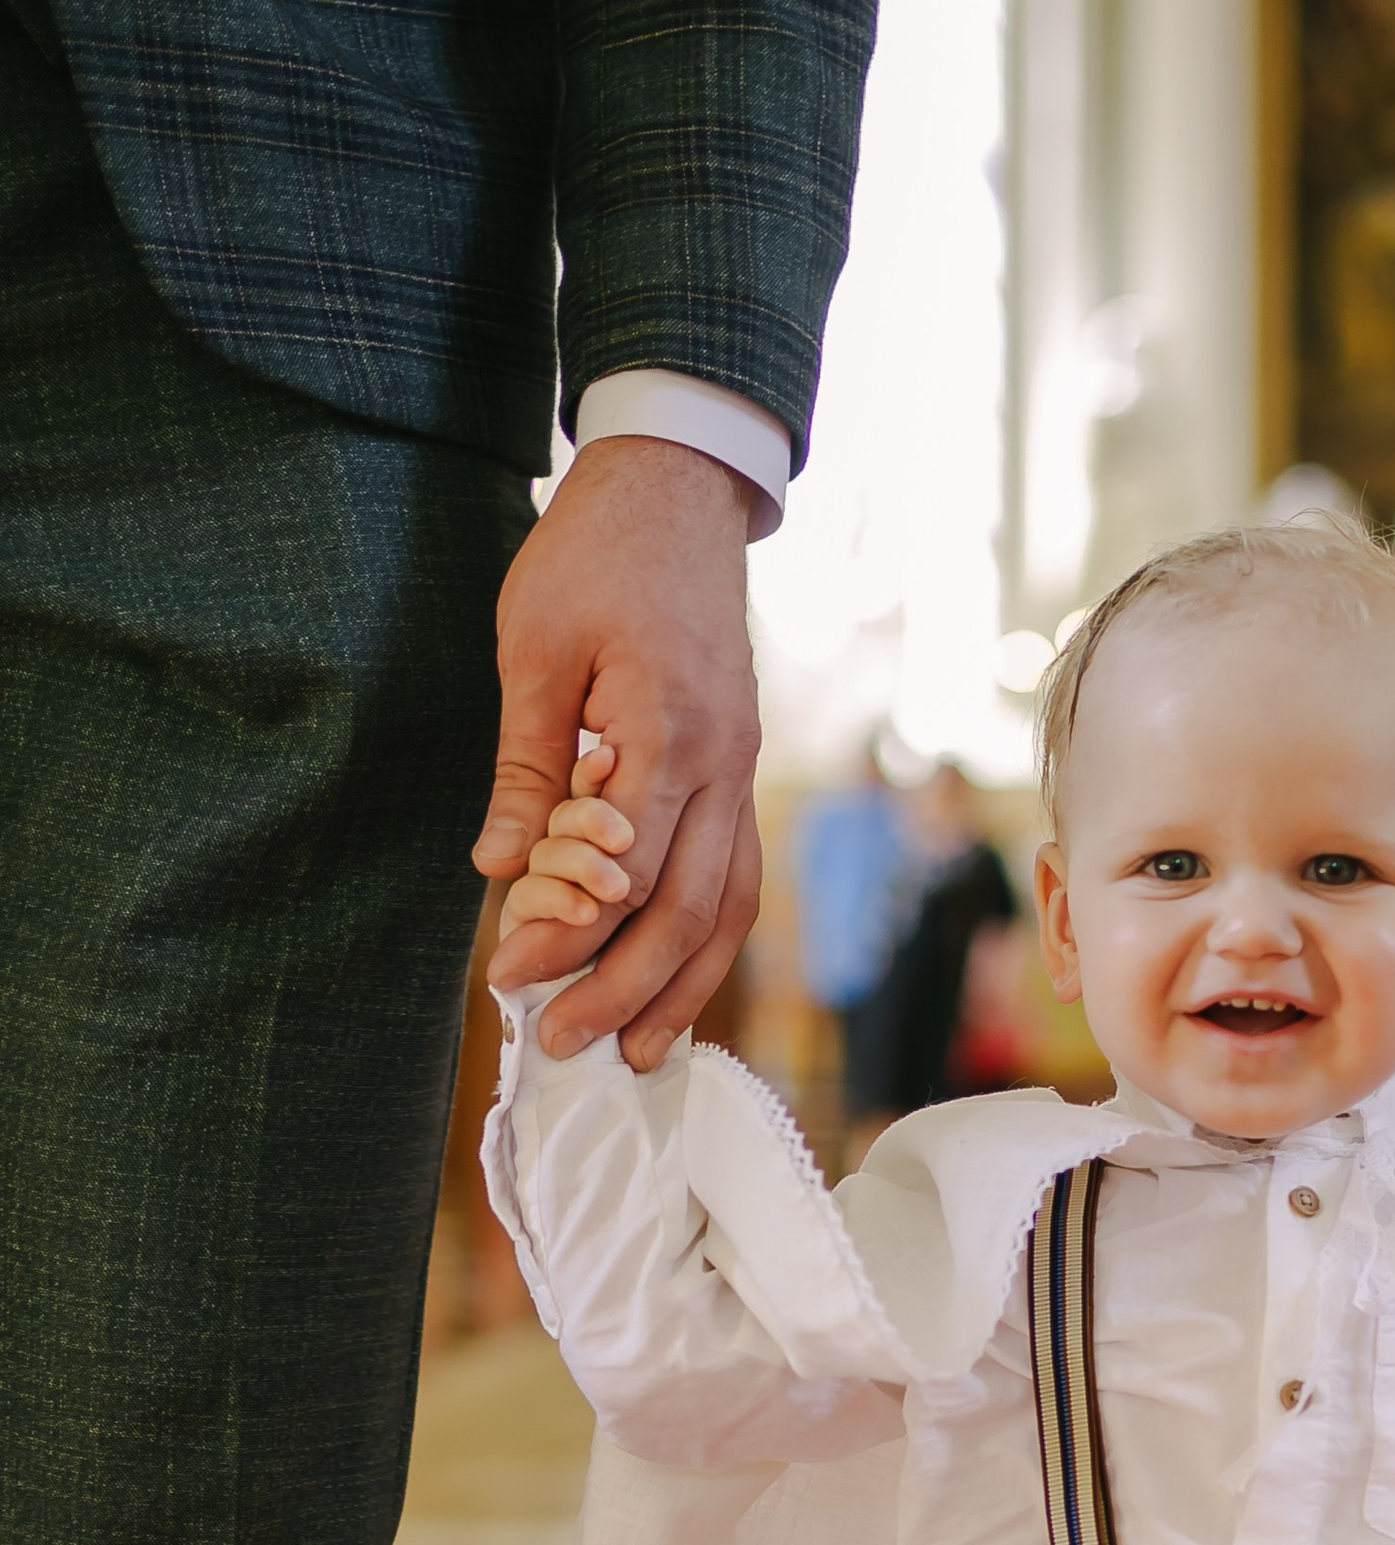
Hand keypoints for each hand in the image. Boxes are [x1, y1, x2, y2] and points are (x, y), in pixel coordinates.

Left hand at [476, 435, 762, 1068]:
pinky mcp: (740, 776)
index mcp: (668, 729)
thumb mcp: (534, 645)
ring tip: (633, 1050)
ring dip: (680, 988)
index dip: (570, 933)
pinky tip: (673, 986)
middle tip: (563, 1041)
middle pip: (686, 909)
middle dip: (623, 986)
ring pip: (727, 909)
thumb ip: (527, 763)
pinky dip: (707, 946)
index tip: (512, 974)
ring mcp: (742, 775)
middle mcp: (723, 766)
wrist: (676, 493)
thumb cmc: (596, 557)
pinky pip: (736, 880)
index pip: (625, 867)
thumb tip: (502, 867)